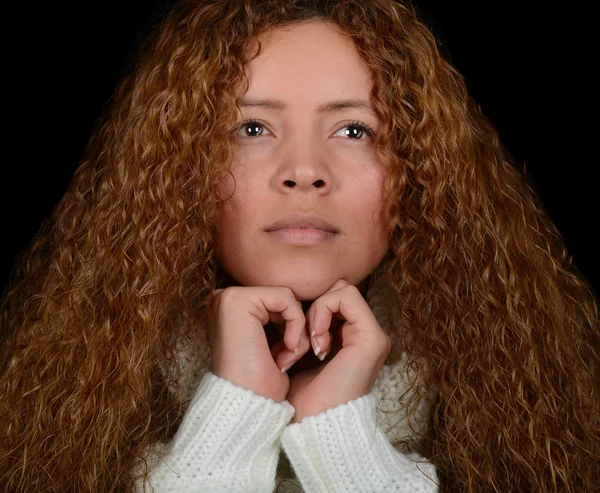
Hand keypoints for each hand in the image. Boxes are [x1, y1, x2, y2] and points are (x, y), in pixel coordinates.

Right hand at [205, 286, 310, 402]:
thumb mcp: (272, 344)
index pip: (276, 302)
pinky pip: (287, 300)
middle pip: (282, 298)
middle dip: (295, 328)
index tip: (288, 356)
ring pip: (287, 298)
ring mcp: (229, 298)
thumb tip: (302, 301)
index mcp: (229, 309)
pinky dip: (296, 324)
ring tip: (287, 357)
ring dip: (297, 330)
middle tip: (288, 358)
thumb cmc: (262, 385)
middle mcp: (224, 299)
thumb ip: (278, 319)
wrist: (250, 406)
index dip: (291, 327)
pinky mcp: (239, 301)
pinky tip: (288, 350)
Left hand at [286, 279, 390, 422]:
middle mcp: (366, 335)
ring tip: (309, 342)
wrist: (311, 425)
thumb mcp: (299, 355)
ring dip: (317, 310)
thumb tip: (290, 303)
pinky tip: (316, 340)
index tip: (295, 338)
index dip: (310, 308)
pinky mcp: (372, 338)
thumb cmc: (300, 397)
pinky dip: (323, 311)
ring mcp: (372, 335)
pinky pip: (346, 297)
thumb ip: (305, 330)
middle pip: (338, 290)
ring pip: (342, 290)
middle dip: (314, 307)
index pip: (333, 298)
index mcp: (352, 339)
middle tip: (301, 338)